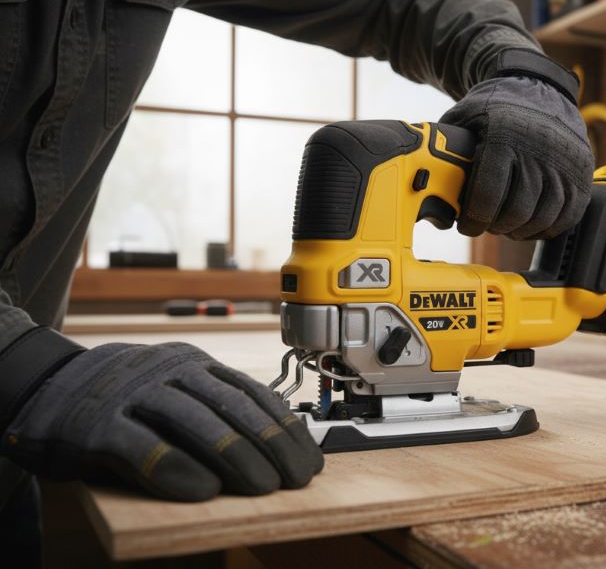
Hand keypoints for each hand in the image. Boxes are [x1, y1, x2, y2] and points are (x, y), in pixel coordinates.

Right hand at [3, 342, 323, 501]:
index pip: (252, 394)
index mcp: (194, 364)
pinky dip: (173, 468)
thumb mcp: (177, 394)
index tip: (311, 459)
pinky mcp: (96, 425)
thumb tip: (275, 451)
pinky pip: (141, 446)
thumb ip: (216, 413)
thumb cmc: (126, 401)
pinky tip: (201, 490)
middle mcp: (168, 371)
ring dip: (235, 456)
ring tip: (264, 486)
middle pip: (231, 407)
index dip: (286, 429)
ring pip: (193, 422)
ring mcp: (131, 394)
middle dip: (271, 445)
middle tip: (296, 478)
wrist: (45, 387)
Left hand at [440, 76, 594, 239]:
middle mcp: (538, 150)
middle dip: (496, 227)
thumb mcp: (465, 116)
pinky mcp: (583, 171)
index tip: (468, 225)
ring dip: (522, 229)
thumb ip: (445, 147)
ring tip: (508, 225)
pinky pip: (569, 214)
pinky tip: (533, 223)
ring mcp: (565, 162)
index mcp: (504, 137)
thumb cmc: (497, 105)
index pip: (488, 196)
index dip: (474, 219)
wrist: (539, 84)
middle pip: (516, 212)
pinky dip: (549, 226)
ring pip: (543, 218)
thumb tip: (423, 180)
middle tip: (487, 225)